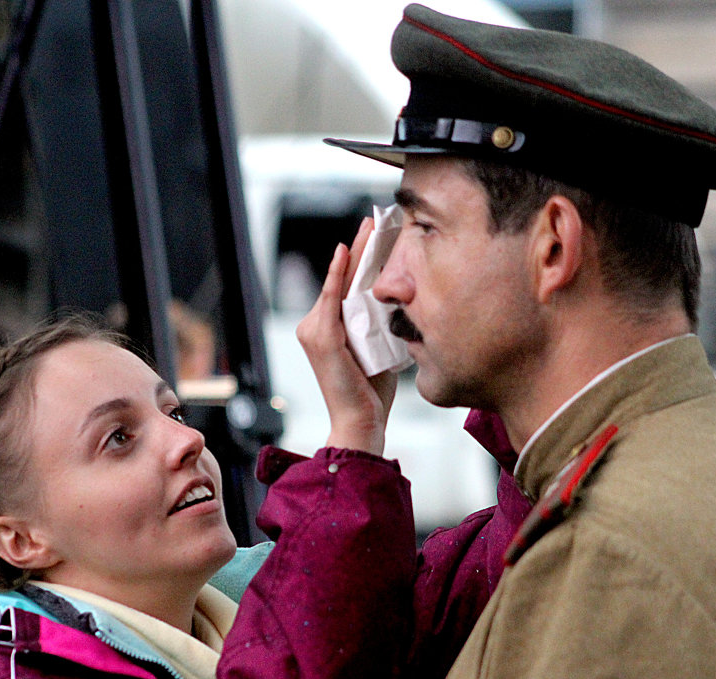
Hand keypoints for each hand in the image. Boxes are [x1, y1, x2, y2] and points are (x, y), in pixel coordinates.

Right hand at [296, 218, 397, 454]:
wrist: (361, 422)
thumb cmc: (371, 392)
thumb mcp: (378, 349)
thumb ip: (380, 324)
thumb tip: (401, 300)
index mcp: (329, 328)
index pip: (347, 286)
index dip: (364, 260)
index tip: (380, 236)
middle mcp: (315, 325)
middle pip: (343, 279)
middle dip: (362, 248)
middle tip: (376, 220)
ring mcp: (314, 330)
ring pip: (340, 283)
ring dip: (356, 253)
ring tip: (371, 227)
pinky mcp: (322, 337)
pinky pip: (331, 297)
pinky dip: (337, 274)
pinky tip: (346, 251)